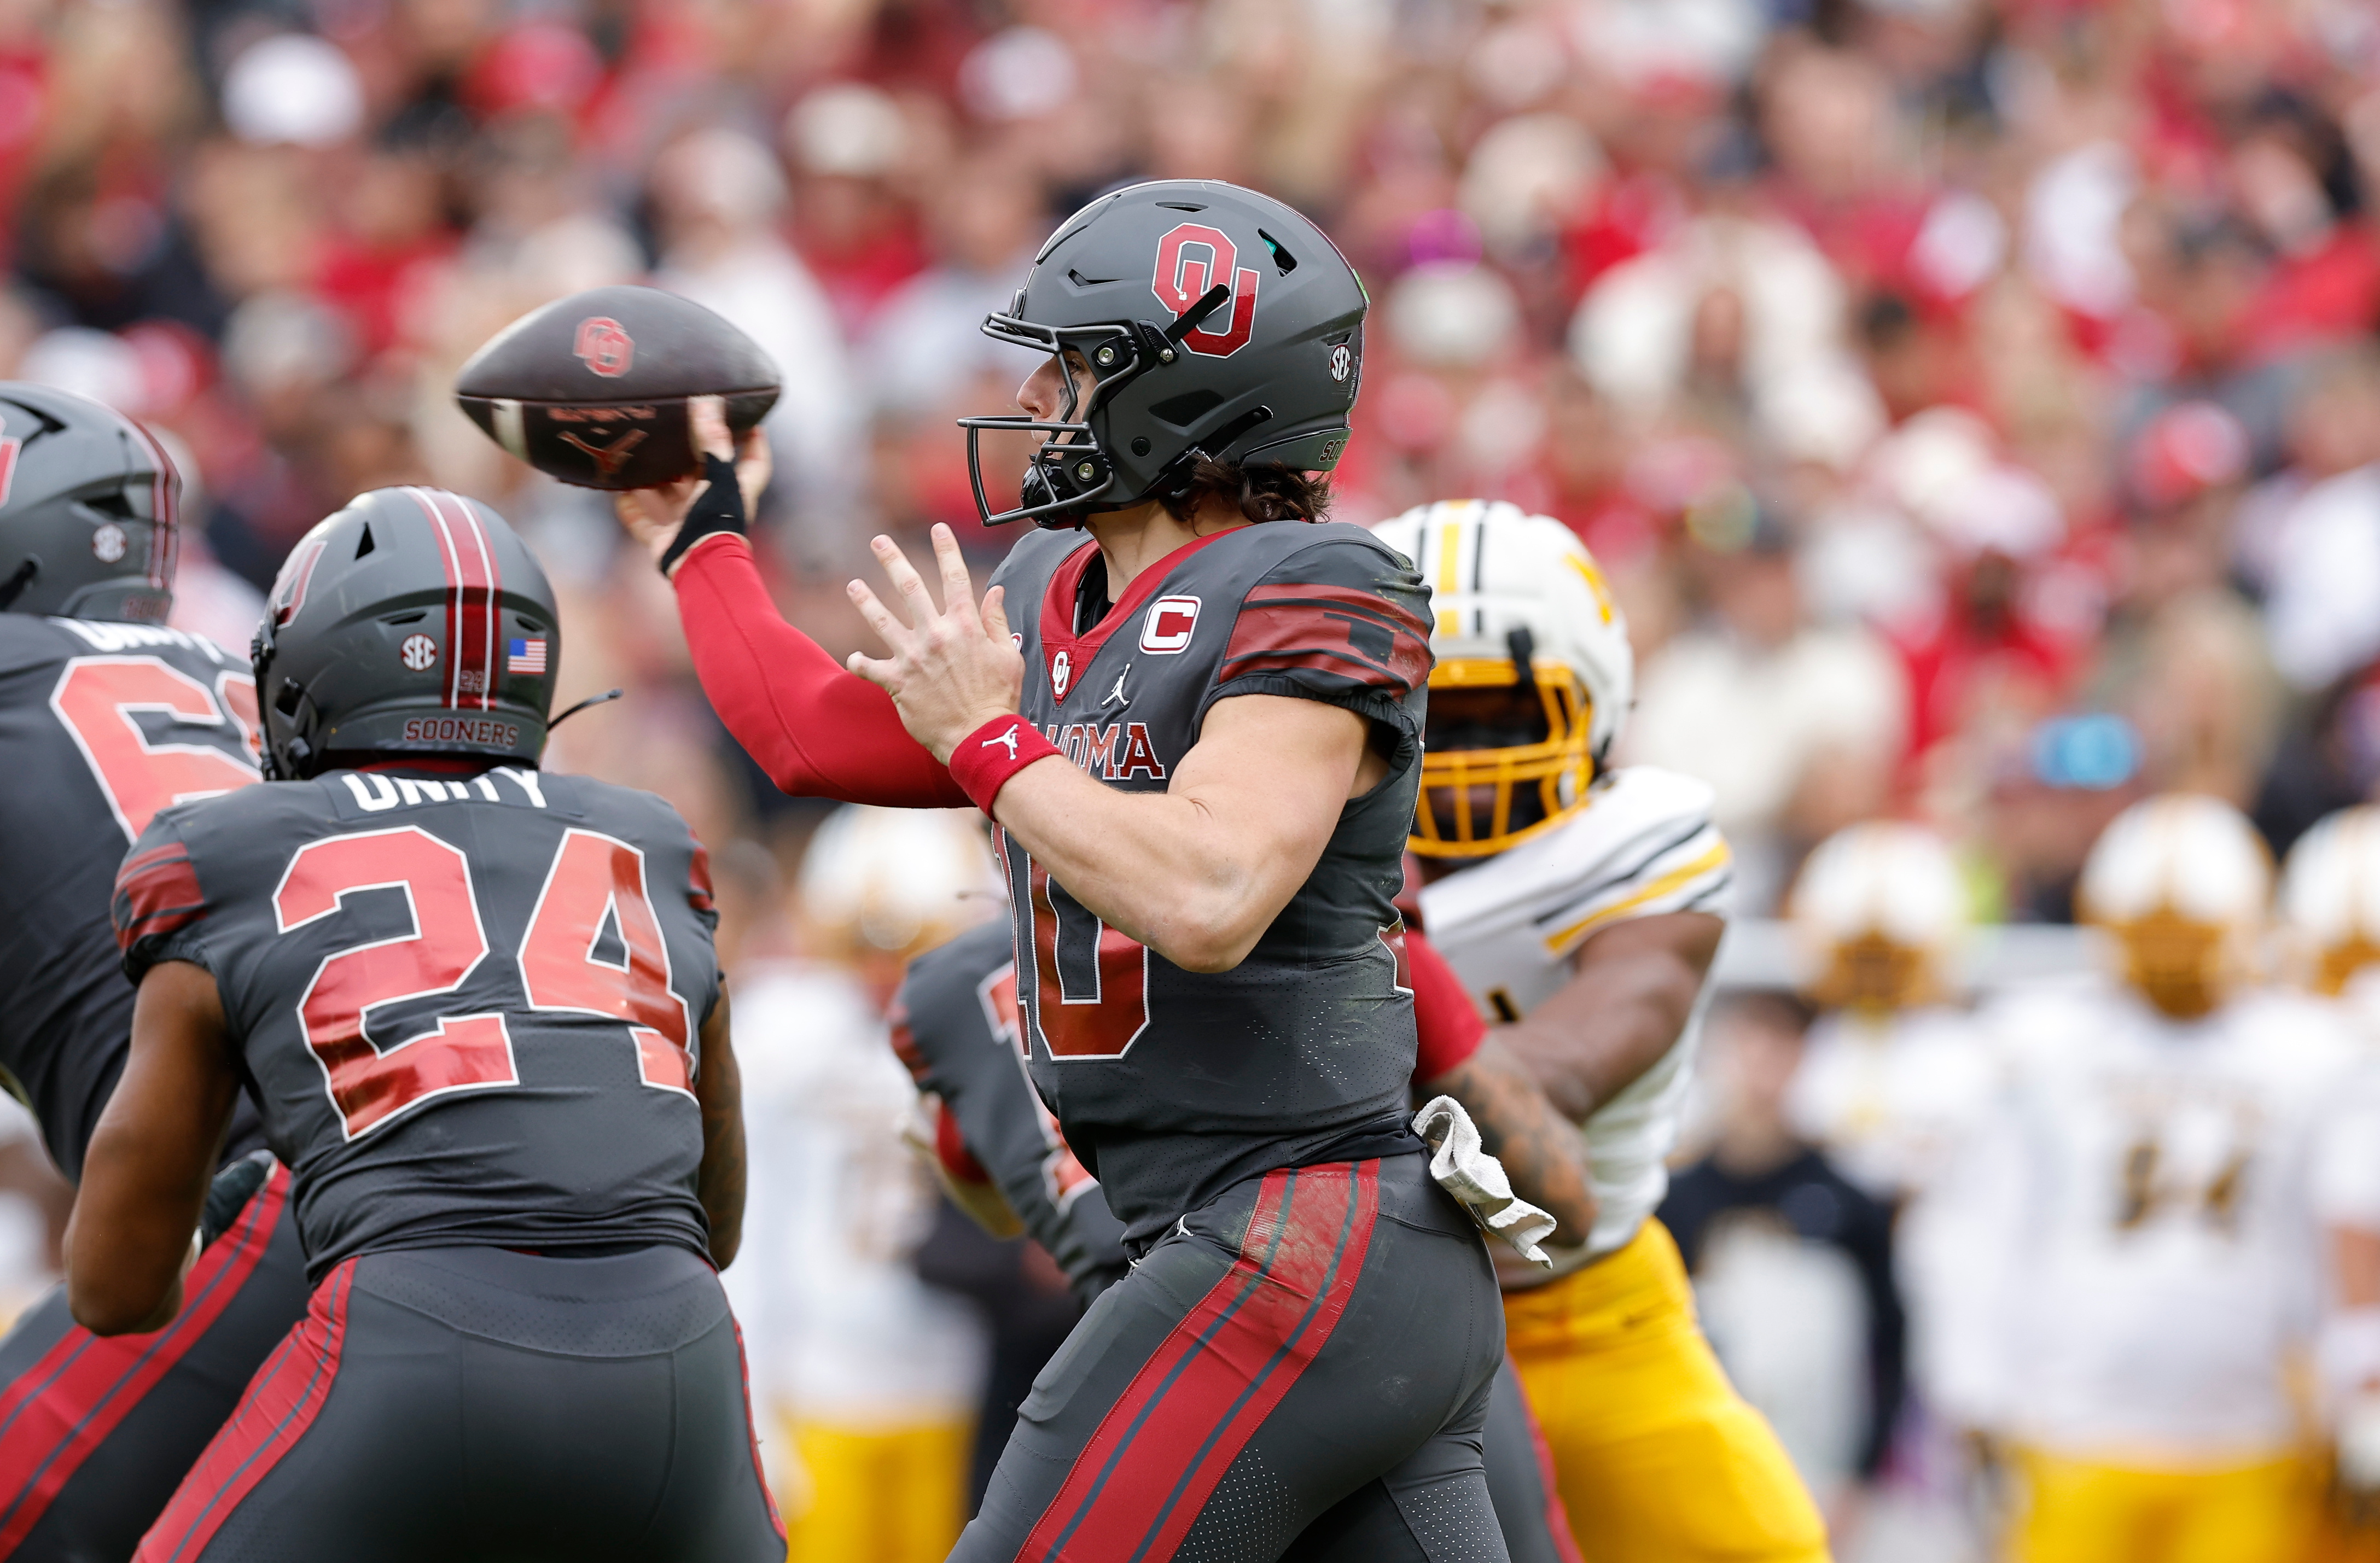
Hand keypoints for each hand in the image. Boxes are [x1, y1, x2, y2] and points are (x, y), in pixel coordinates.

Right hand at [613, 395, 772, 574]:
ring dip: (658, 481)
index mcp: (737, 490)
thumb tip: (707, 402)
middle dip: (691, 456)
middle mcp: (714, 506)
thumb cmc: (717, 519)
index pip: (753, 462)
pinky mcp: (666, 541)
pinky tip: (619, 492)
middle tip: (675, 428)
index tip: (749, 420)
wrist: (699, 567)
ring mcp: (689, 525)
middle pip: (705, 476)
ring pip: (672, 497)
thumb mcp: (719, 475)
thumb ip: (714, 441)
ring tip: (642, 455)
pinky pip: (645, 523)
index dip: (753, 442)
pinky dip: (632, 509)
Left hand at [846, 525, 1023, 762]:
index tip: (937, 529)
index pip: (954, 577)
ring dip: (865, 600)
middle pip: (909, 587)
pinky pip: (870, 669)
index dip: (945, 549)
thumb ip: (997, 622)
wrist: (980, 737)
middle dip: (892, 560)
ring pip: (882, 620)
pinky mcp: (898, 682)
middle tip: (879, 541)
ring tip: (854, 585)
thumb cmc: (999, 699)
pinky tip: (853, 658)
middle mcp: (935, 634)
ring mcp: (913, 657)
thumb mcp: (1009, 656)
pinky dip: (860, 663)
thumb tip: (995, 591)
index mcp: (965, 625)